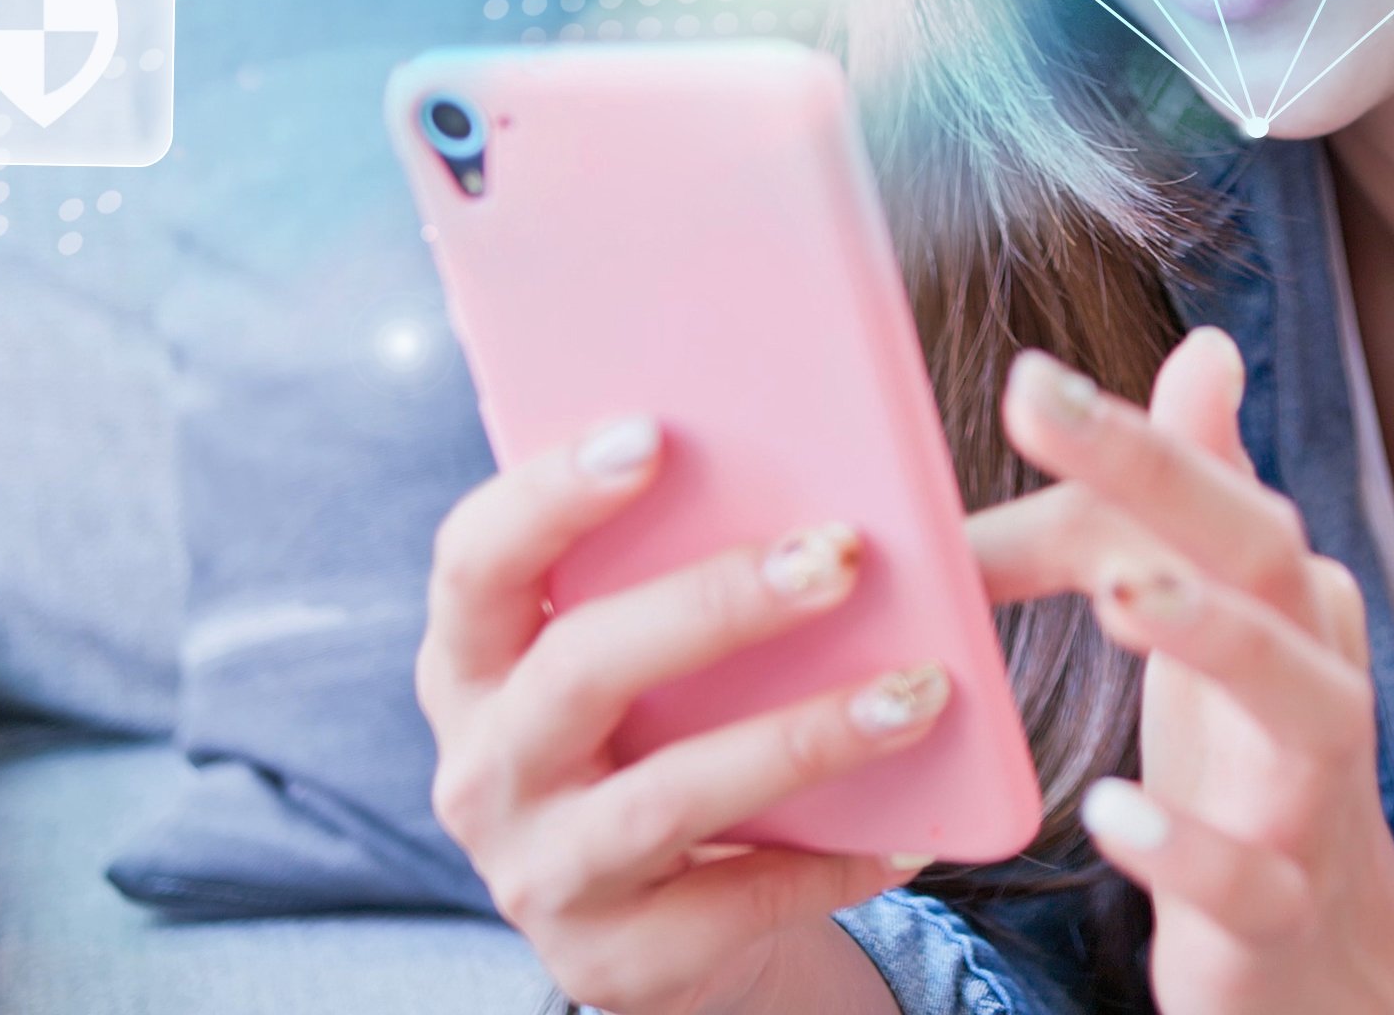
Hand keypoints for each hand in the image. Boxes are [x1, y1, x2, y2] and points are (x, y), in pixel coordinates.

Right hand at [419, 414, 937, 1014]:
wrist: (663, 927)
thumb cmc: (664, 742)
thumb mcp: (646, 666)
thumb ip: (684, 576)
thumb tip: (828, 485)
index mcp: (474, 664)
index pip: (475, 562)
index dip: (550, 494)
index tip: (653, 432)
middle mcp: (483, 769)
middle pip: (580, 667)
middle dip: (716, 604)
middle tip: (840, 555)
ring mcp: (539, 873)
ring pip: (668, 796)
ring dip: (804, 738)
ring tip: (918, 692)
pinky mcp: (613, 962)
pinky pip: (737, 902)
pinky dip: (834, 859)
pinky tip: (914, 827)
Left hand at [972, 329, 1393, 1014]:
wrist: (1331, 963)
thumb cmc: (1250, 772)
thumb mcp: (1219, 629)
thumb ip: (1198, 500)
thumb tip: (1207, 349)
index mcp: (1288, 603)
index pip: (1212, 498)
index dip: (1114, 447)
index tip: (1021, 381)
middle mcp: (1317, 678)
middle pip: (1263, 553)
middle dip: (1160, 471)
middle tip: (1039, 399)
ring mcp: (1310, 799)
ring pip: (1303, 701)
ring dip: (1217, 637)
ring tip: (1120, 593)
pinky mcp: (1281, 910)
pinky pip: (1249, 878)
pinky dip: (1189, 846)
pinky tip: (1112, 812)